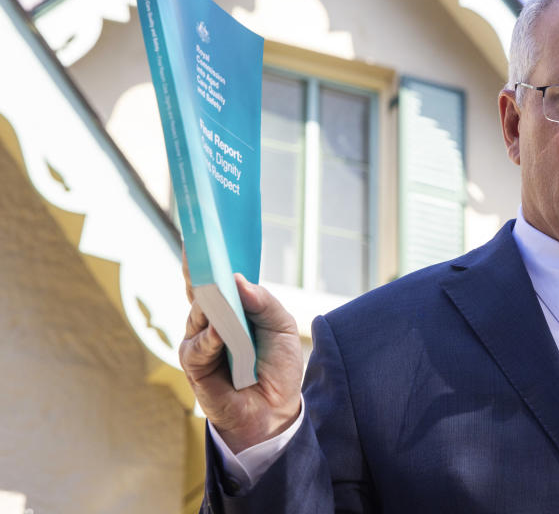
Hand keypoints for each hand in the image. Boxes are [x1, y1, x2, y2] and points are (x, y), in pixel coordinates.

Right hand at [179, 251, 303, 451]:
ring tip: (219, 294)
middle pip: (201, 289)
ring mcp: (200, 341)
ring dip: (211, 305)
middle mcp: (212, 320)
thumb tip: (239, 280)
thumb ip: (263, 302)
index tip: (202, 230)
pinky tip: (220, 334)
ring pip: (197, 314)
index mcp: (233, 308)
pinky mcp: (194, 366)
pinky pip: (197, 346)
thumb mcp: (281, 327)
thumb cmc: (277, 366)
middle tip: (200, 248)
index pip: (217, 277)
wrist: (275, 411)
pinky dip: (209, 339)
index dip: (209, 255)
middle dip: (201, 269)